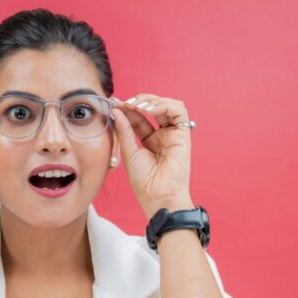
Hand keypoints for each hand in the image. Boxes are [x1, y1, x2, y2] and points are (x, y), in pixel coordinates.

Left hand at [111, 94, 194, 218]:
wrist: (158, 197)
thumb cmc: (144, 182)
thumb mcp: (129, 152)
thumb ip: (124, 131)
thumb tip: (116, 110)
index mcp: (149, 140)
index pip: (139, 116)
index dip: (127, 108)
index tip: (114, 104)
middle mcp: (163, 135)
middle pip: (153, 107)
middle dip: (138, 101)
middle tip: (124, 103)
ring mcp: (174, 134)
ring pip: (167, 104)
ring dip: (151, 100)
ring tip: (136, 105)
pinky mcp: (183, 134)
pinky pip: (178, 110)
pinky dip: (163, 105)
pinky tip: (148, 110)